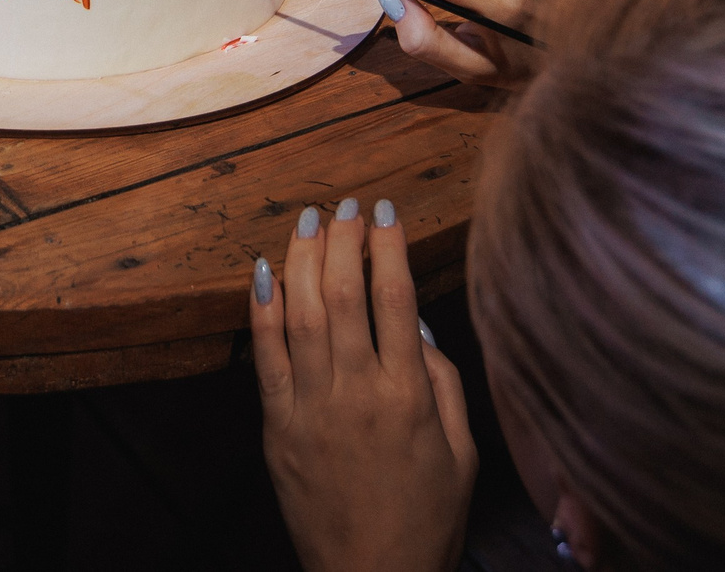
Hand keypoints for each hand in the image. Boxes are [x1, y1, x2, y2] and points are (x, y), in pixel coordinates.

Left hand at [252, 197, 477, 571]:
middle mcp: (358, 393)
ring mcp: (313, 408)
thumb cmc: (426, 520)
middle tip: (345, 204)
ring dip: (303, 258)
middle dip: (343, 238)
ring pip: (301, 314)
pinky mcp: (278, 428)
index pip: (396, 298)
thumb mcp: (462, 452)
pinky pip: (266, 356)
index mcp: (410, 396)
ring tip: (308, 220)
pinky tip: (265, 270)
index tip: (385, 209)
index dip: (388, 245)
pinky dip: (262, 309)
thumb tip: (419, 324)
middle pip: (343, 293)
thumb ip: (443, 383)